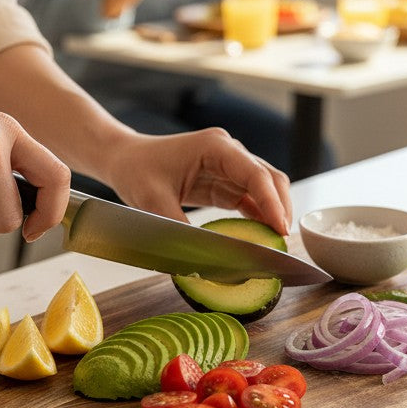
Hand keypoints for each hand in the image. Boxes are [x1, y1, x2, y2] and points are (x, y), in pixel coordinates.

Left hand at [99, 128, 292, 236]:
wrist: (123, 159)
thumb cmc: (135, 170)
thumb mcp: (153, 202)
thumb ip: (180, 231)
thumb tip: (204, 260)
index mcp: (215, 147)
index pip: (256, 175)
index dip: (272, 203)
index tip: (281, 231)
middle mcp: (228, 152)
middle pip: (270, 179)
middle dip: (281, 210)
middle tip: (283, 244)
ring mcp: (228, 166)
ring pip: (264, 189)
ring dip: (273, 215)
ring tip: (276, 245)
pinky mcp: (223, 181)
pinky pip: (249, 199)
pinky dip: (258, 217)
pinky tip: (261, 237)